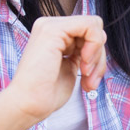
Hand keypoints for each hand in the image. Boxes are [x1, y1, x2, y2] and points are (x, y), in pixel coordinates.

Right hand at [0, 15, 106, 129]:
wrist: (29, 104)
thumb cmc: (47, 93)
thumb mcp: (71, 66)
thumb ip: (83, 52)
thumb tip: (100, 43)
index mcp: (54, 34)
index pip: (88, 33)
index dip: (97, 55)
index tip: (89, 77)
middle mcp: (51, 26)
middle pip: (94, 30)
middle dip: (99, 56)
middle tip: (90, 79)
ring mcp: (51, 25)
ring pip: (95, 27)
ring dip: (98, 55)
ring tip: (87, 77)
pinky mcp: (54, 29)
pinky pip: (90, 25)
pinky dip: (95, 46)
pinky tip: (84, 64)